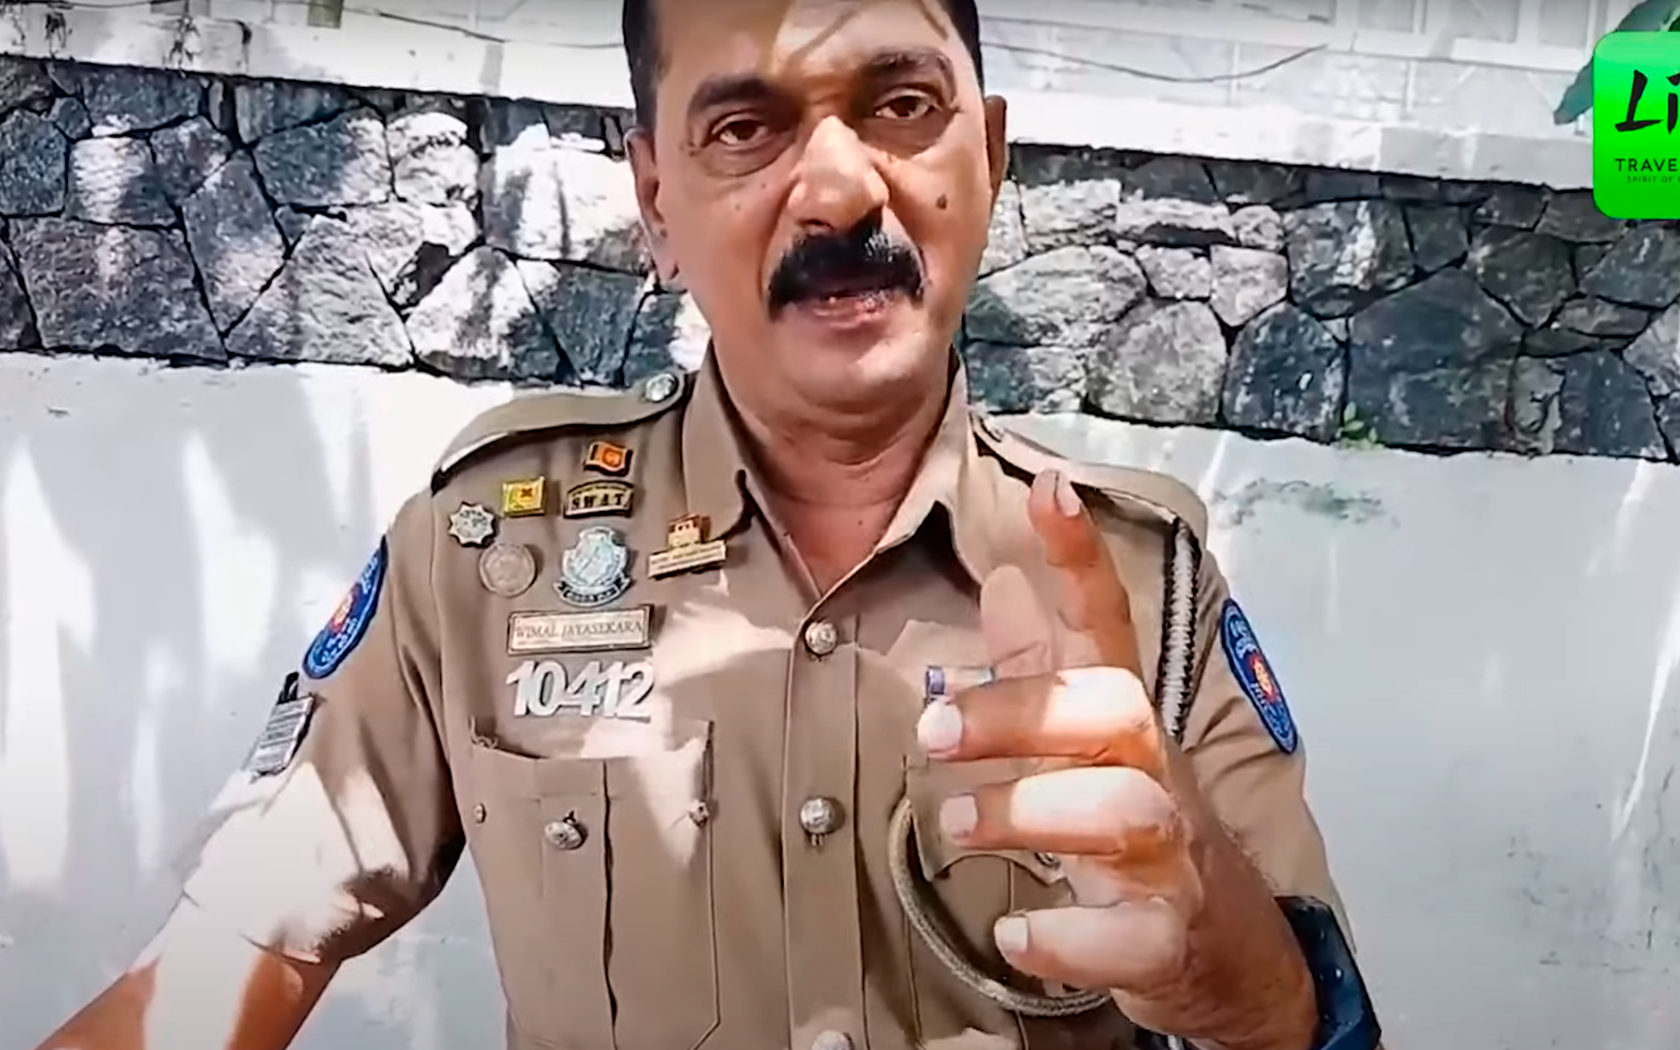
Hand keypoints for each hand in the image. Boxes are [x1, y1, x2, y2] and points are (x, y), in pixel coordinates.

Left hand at [915, 469, 1311, 1046]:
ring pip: (1123, 812)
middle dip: (1022, 710)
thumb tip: (1002, 581)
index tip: (1048, 488)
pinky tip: (1017, 935)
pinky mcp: (1168, 938)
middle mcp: (1154, 775)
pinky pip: (1132, 935)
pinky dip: (1068, 937)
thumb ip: (1041, 670)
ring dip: (1029, 812)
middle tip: (932, 732)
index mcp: (1125, 723)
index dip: (1081, 557)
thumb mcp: (1087, 747)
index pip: (1109, 625)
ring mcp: (1170, 857)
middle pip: (1114, 710)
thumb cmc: (1138, 834)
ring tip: (954, 827)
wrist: (1226, 956)